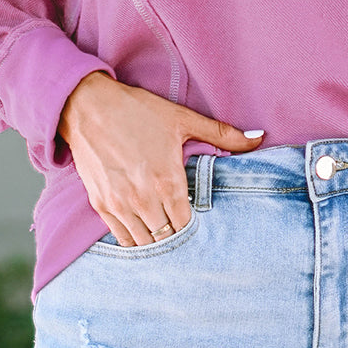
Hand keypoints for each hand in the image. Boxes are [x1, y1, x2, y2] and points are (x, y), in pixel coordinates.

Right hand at [58, 72, 264, 246]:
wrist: (87, 105)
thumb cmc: (137, 110)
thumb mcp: (182, 119)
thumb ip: (223, 134)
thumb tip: (259, 138)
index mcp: (167, 182)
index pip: (187, 225)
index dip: (194, 226)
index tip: (197, 221)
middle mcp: (143, 199)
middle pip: (167, 238)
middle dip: (177, 236)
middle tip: (183, 230)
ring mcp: (119, 204)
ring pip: (144, 243)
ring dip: (155, 240)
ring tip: (164, 231)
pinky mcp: (100, 204)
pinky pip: (121, 237)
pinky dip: (133, 238)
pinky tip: (143, 229)